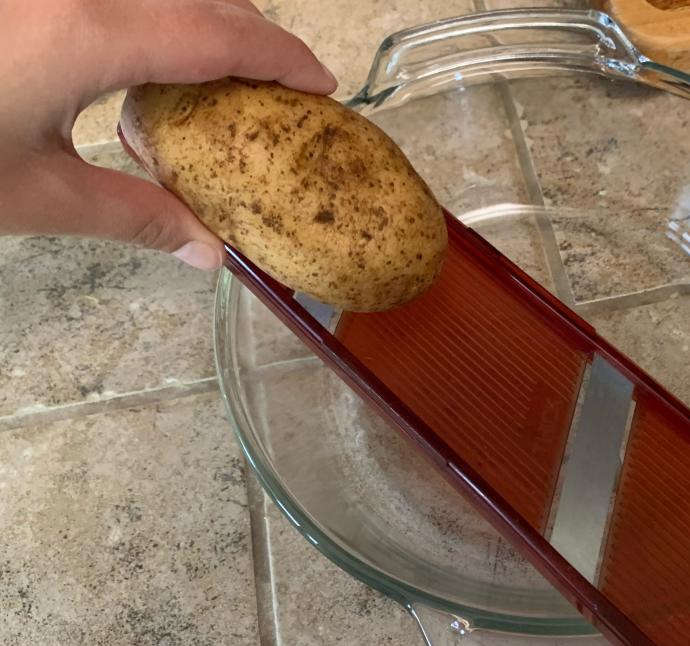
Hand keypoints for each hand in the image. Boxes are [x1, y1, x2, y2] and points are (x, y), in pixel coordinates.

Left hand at [0, 0, 335, 268]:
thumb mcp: (38, 196)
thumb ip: (133, 217)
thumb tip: (207, 251)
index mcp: (88, 35)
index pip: (218, 35)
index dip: (283, 58)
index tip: (323, 86)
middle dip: (257, 34)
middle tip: (285, 88)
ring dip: (213, 19)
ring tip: (232, 73)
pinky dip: (167, 16)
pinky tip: (157, 58)